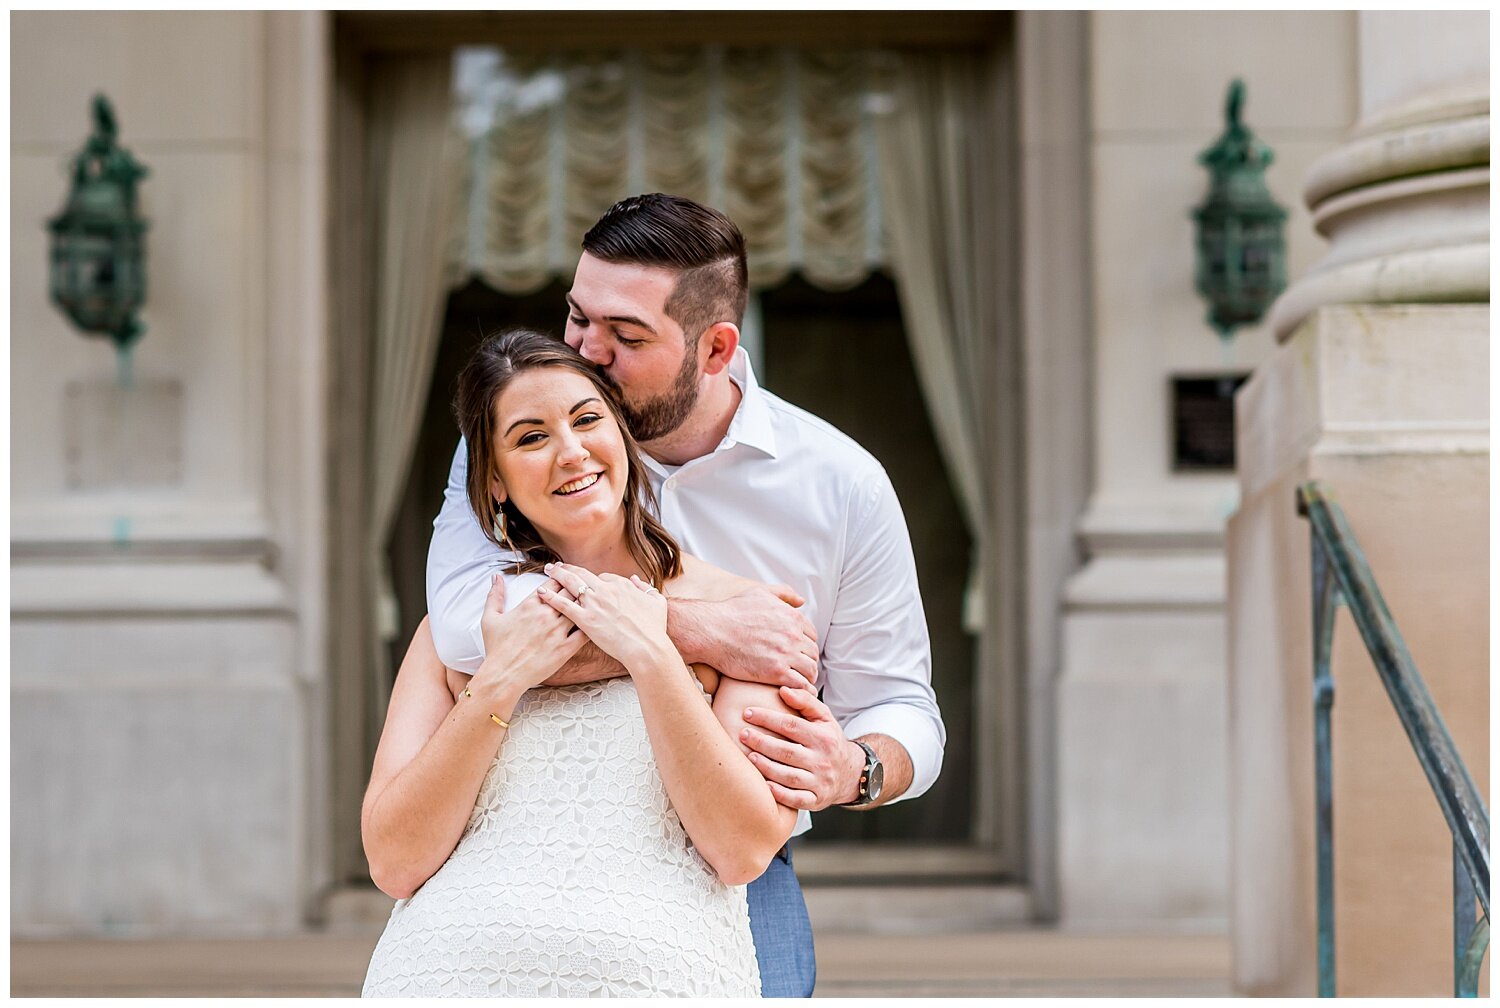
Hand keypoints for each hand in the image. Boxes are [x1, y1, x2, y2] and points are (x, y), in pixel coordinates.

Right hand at [473, 573, 586, 692]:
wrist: (503, 675)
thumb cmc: (496, 648)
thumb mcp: (490, 618)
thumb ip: (495, 595)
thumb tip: (495, 576)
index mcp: (530, 605)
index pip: (553, 583)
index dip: (562, 579)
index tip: (566, 580)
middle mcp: (545, 615)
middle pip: (569, 592)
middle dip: (576, 588)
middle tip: (583, 589)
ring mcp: (557, 632)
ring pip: (579, 610)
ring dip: (585, 606)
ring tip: (592, 604)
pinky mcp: (565, 648)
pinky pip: (584, 633)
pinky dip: (591, 626)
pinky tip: (594, 624)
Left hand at [537, 562, 673, 671]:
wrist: (646, 647)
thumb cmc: (654, 628)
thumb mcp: (656, 602)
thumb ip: (645, 588)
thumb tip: (635, 579)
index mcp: (621, 585)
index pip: (602, 577)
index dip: (592, 580)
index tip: (585, 580)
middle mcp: (605, 590)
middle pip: (582, 574)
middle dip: (567, 568)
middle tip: (556, 565)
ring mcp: (594, 604)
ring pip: (571, 584)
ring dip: (557, 575)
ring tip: (547, 571)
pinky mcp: (585, 619)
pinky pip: (564, 605)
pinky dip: (551, 597)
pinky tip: (541, 592)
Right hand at [678, 584, 818, 687]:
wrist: (711, 630)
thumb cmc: (731, 611)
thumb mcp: (759, 593)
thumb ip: (783, 593)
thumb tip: (801, 601)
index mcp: (792, 617)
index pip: (812, 636)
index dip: (805, 645)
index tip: (798, 653)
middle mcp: (793, 635)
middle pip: (813, 654)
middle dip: (807, 662)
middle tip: (798, 670)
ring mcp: (785, 654)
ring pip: (810, 670)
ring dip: (806, 677)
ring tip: (797, 682)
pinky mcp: (776, 672)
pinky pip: (800, 685)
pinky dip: (800, 690)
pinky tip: (793, 691)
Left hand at [740, 685, 863, 810]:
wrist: (850, 773)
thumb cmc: (828, 740)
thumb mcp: (824, 718)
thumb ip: (805, 701)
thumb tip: (783, 689)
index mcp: (823, 737)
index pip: (791, 725)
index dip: (768, 718)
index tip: (747, 713)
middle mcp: (823, 760)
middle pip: (788, 752)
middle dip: (762, 743)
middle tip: (742, 734)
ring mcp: (819, 782)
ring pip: (790, 777)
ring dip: (767, 768)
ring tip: (748, 757)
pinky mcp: (816, 800)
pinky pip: (797, 800)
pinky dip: (780, 794)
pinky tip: (764, 786)